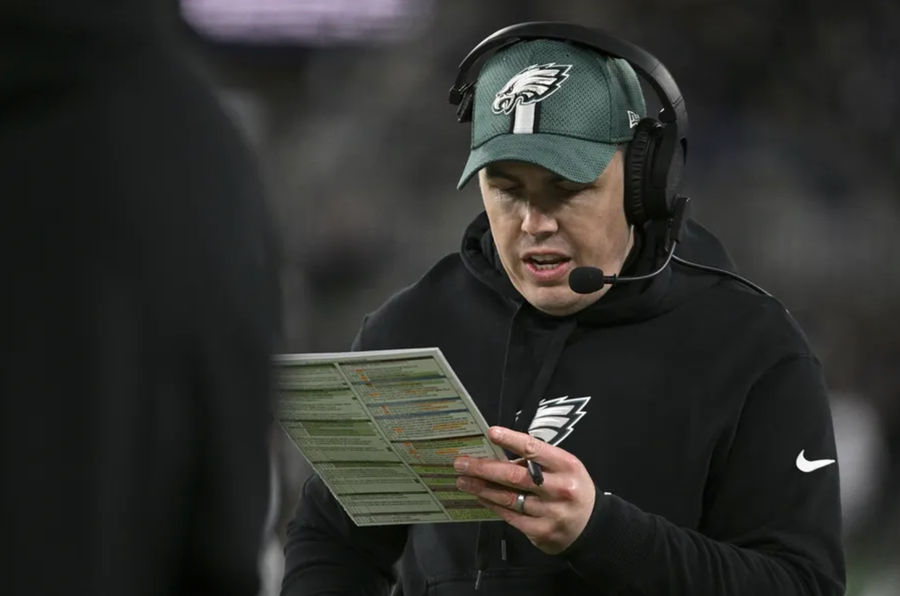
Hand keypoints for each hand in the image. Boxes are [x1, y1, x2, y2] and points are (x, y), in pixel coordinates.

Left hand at [454, 426, 594, 554]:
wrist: (591, 526)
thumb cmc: (571, 488)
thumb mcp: (564, 467)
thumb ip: (538, 461)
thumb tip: (500, 456)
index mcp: (566, 465)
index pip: (535, 449)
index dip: (511, 440)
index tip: (490, 432)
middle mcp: (559, 488)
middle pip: (514, 476)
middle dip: (483, 468)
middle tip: (461, 463)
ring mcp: (550, 512)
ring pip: (508, 498)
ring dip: (481, 488)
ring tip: (463, 480)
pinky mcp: (540, 531)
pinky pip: (510, 516)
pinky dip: (493, 505)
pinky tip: (481, 497)